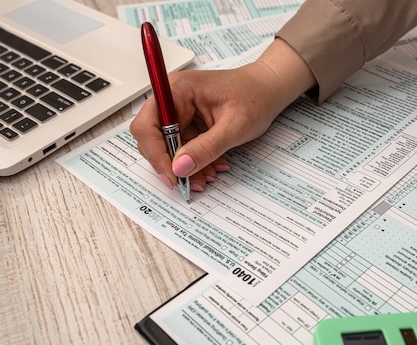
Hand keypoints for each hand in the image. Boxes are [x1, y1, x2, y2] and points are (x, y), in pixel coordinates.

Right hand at [130, 38, 315, 191]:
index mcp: (179, 90)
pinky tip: (212, 167)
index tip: (172, 175)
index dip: (155, 153)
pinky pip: (183, 148)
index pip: (148, 124)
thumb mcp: (235, 126)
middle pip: (153, 138)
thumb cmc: (256, 97)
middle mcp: (173, 99)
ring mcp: (180, 112)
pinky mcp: (188, 123)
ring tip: (208, 176)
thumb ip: (206, 148)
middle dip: (172, 163)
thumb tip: (180, 168)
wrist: (269, 90)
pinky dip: (195, 161)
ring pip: (168, 148)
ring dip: (185, 166)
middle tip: (190, 182)